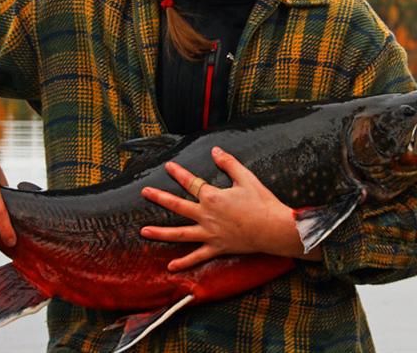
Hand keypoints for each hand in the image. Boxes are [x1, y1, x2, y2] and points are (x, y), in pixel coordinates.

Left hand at [140, 146, 321, 270]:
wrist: (273, 229)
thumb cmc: (261, 202)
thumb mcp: (246, 178)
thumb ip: (228, 163)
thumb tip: (215, 151)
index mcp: (213, 196)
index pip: (191, 182)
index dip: (178, 173)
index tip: (168, 166)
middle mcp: (206, 215)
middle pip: (178, 205)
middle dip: (159, 198)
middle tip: (145, 192)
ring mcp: (210, 233)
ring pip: (180, 233)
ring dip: (160, 232)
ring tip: (143, 231)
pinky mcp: (217, 247)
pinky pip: (197, 256)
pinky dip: (184, 262)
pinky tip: (170, 266)